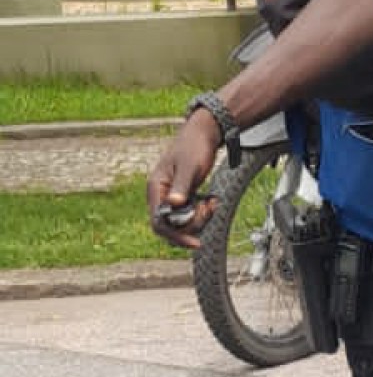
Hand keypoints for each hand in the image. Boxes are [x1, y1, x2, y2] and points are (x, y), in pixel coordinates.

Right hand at [146, 110, 221, 249]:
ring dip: (201, 218)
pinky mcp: (183, 198)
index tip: (195, 242)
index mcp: (156, 188)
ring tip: (212, 202)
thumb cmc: (194, 146)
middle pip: (172, 227)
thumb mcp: (190, 167)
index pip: (159, 223)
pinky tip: (212, 200)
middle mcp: (160, 196)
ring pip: (184, 223)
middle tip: (208, 208)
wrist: (203, 134)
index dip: (176, 235)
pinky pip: (191, 215)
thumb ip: (182, 187)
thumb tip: (173, 204)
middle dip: (193, 224)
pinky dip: (203, 212)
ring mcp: (171, 198)